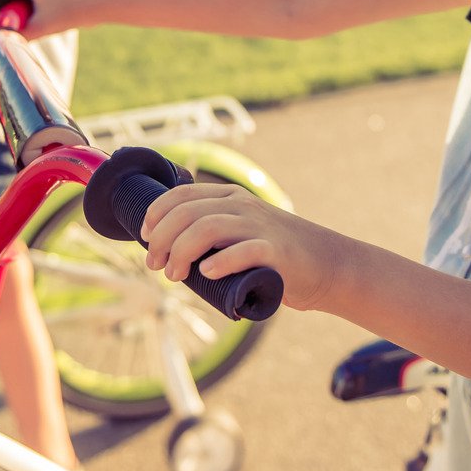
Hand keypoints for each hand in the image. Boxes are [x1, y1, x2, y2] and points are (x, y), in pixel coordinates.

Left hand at [138, 182, 343, 311]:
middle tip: (154, 266)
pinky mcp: (275, 251)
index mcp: (230, 197)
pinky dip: (219, 261)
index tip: (144, 238)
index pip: (181, 195)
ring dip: (180, 252)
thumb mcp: (241, 232)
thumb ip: (212, 234)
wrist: (326, 265)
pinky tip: (206, 273)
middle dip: (161, 239)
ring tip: (173, 274)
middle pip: (187, 213)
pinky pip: (243, 251)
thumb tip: (166, 253)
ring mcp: (259, 226)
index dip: (155, 215)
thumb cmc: (276, 255)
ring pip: (207, 228)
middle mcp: (242, 206)